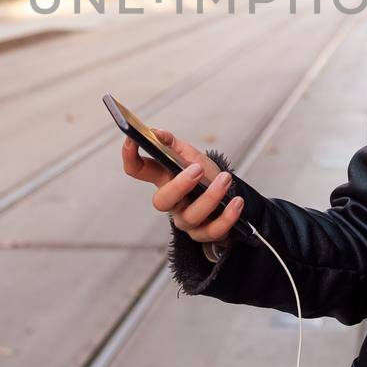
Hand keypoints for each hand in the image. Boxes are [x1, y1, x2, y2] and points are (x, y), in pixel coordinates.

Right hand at [121, 125, 244, 245]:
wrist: (229, 196)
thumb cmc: (205, 175)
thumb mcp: (191, 155)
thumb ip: (174, 144)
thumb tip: (158, 133)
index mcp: (163, 178)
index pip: (137, 169)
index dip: (129, 156)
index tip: (132, 138)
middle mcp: (171, 202)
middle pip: (161, 201)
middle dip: (179, 185)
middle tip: (197, 168)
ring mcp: (186, 220)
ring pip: (190, 216)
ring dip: (210, 197)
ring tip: (226, 179)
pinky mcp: (205, 233)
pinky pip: (213, 231)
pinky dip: (226, 217)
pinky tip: (236, 202)